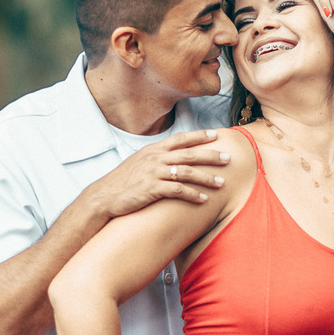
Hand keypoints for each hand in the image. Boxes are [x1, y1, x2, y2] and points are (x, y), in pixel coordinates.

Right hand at [87, 129, 229, 217]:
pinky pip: (178, 190)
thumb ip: (157, 158)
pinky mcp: (152, 189)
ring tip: (222, 183)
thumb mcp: (139, 163)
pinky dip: (193, 195)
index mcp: (153, 150)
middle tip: (229, 158)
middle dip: (211, 155)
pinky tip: (204, 200)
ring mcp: (153, 173)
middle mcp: (155, 158)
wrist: (104, 196)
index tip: (216, 134)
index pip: (180, 139)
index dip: (199, 136)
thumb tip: (173, 157)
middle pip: (189, 154)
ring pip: (187, 172)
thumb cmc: (123, 181)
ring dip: (206, 178)